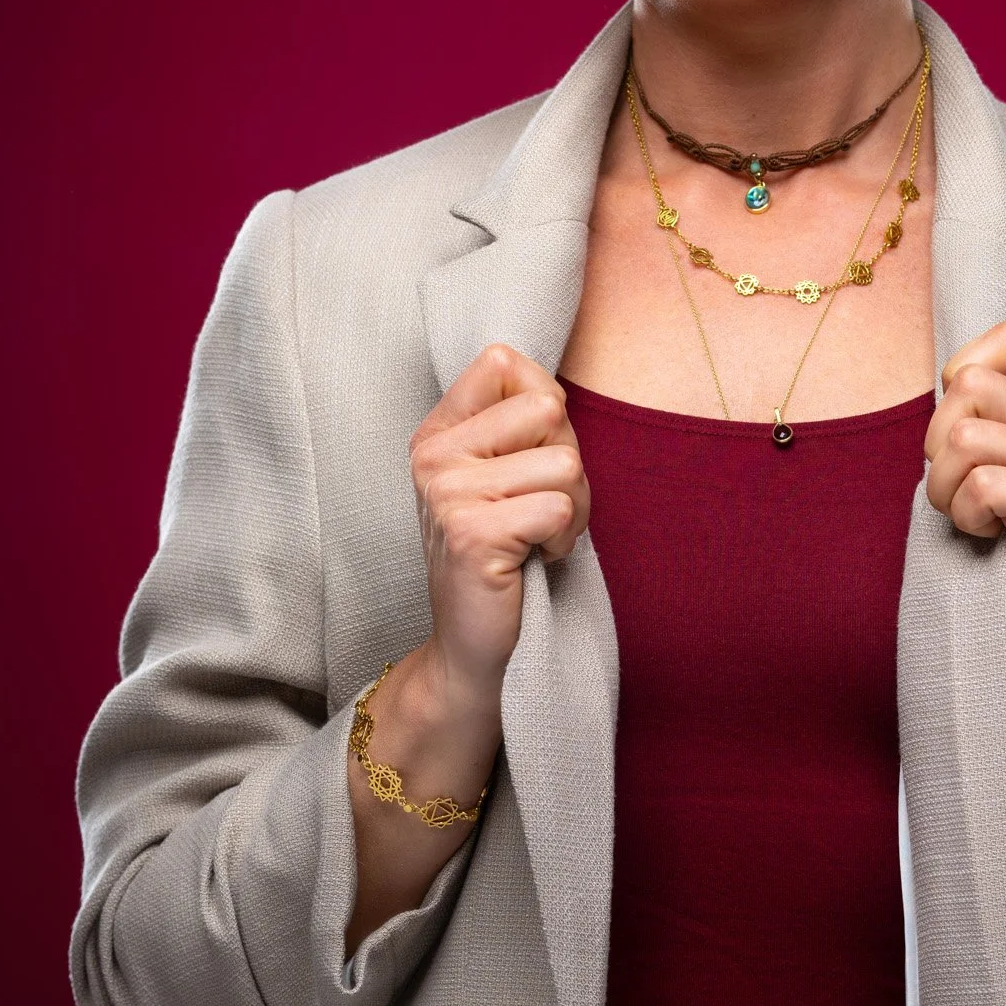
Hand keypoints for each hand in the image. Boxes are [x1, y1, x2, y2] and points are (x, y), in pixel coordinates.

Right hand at [408, 345, 589, 697]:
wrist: (474, 643)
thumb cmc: (507, 551)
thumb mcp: (507, 473)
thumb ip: (522, 421)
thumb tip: (550, 390)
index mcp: (438, 431)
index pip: (503, 361)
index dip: (544, 407)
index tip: (527, 457)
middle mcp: (433, 455)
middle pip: (548, 410)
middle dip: (566, 461)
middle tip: (537, 506)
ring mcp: (447, 494)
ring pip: (565, 464)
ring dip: (572, 508)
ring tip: (536, 536)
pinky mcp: (472, 534)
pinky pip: (560, 510)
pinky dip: (564, 540)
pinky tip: (533, 558)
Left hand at [924, 321, 1005, 686]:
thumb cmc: (991, 551)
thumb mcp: (979, 470)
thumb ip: (976, 418)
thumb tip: (950, 377)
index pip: (1004, 341)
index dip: (959, 381)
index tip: (966, 438)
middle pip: (968, 387)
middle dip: (939, 445)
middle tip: (964, 491)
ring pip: (965, 438)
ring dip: (946, 490)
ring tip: (977, 519)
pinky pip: (980, 486)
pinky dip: (966, 519)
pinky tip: (993, 538)